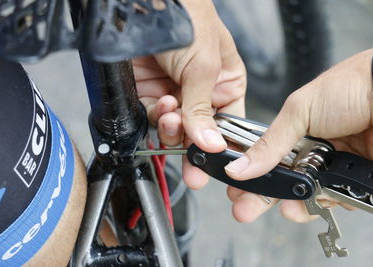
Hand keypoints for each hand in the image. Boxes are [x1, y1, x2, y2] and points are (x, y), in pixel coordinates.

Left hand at [134, 0, 245, 188]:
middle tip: (194, 171)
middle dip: (194, 150)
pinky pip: (155, 117)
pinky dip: (158, 118)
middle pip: (200, 133)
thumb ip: (203, 109)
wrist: (144, 3)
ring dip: (174, 131)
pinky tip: (163, 105)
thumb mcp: (204, 66)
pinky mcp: (151, 91)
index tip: (216, 165)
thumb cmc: (189, 18)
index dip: (222, 146)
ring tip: (173, 119)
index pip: (229, 124)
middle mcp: (202, 91)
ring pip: (176, 129)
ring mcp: (176, 92)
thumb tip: (211, 145)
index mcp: (226, 83)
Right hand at [225, 49, 372, 222]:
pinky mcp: (354, 178)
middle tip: (244, 210)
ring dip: (293, 204)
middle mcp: (312, 150)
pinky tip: (312, 203)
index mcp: (295, 131)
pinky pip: (334, 199)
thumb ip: (270, 144)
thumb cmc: (349, 88)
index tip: (235, 189)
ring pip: (307, 193)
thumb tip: (239, 167)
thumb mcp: (299, 111)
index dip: (251, 175)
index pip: (266, 158)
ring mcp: (333, 165)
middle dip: (262, 197)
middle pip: (282, 180)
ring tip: (283, 209)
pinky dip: (323, 204)